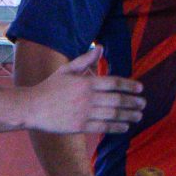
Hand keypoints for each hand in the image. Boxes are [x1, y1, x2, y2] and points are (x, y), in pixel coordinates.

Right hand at [22, 47, 145, 134]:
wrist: (32, 107)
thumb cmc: (49, 87)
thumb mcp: (66, 70)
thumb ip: (84, 60)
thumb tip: (99, 48)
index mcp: (86, 82)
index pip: (114, 83)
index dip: (129, 86)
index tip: (140, 89)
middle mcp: (87, 98)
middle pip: (117, 100)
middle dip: (133, 102)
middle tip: (143, 104)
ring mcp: (84, 113)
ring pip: (113, 115)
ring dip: (128, 115)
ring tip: (138, 116)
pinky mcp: (80, 127)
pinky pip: (103, 127)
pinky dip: (116, 127)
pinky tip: (125, 127)